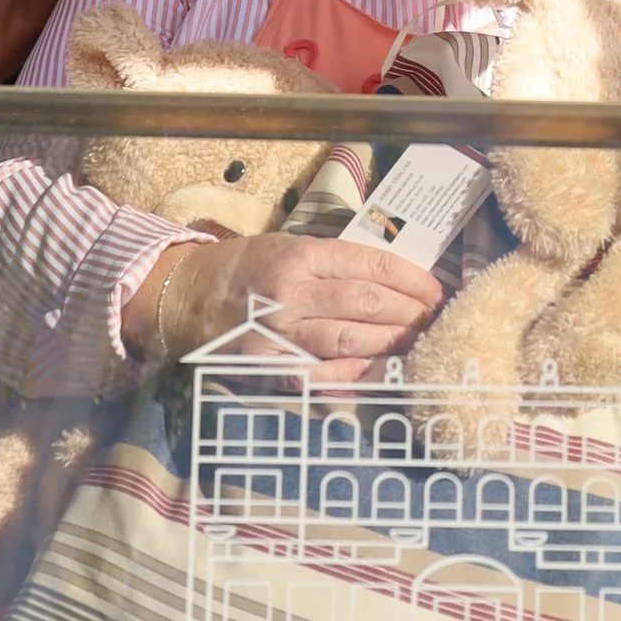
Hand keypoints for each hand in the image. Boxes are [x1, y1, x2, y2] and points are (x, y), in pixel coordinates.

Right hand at [138, 228, 440, 376]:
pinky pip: (318, 374)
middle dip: (410, 313)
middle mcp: (292, 291)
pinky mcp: (266, 365)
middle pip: (368, 302)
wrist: (184, 296)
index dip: (412, 280)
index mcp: (301, 255)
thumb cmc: (244, 268)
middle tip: (434, 321)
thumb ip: (334, 262)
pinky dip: (350, 374)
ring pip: (350, 338)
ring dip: (390, 344)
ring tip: (415, 345)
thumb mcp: (288, 246)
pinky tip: (373, 372)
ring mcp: (279, 331)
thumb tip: (391, 278)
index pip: (372, 264)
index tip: (436, 291)